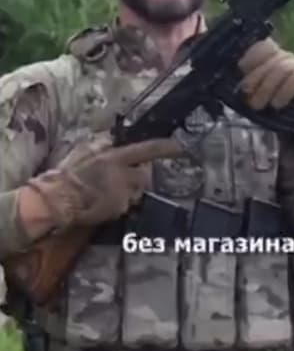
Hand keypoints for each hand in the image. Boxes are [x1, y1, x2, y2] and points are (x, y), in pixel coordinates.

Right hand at [24, 137, 182, 230]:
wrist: (58, 199)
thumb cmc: (69, 173)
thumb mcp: (85, 150)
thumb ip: (103, 145)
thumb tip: (115, 141)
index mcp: (115, 157)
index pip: (147, 150)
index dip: (165, 148)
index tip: (179, 147)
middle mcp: (123, 175)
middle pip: (144, 176)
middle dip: (138, 176)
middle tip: (123, 177)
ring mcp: (123, 194)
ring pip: (136, 192)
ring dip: (128, 191)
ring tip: (107, 191)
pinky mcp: (119, 210)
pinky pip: (126, 205)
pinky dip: (118, 203)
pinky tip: (102, 201)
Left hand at [237, 38, 293, 109]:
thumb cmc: (266, 106)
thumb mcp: (252, 92)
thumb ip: (246, 83)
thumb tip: (238, 83)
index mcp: (268, 56)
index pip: (263, 45)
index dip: (252, 55)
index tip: (241, 67)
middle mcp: (284, 57)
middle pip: (270, 59)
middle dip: (255, 79)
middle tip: (247, 96)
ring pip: (282, 68)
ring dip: (267, 88)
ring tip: (258, 105)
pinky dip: (285, 92)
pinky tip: (277, 104)